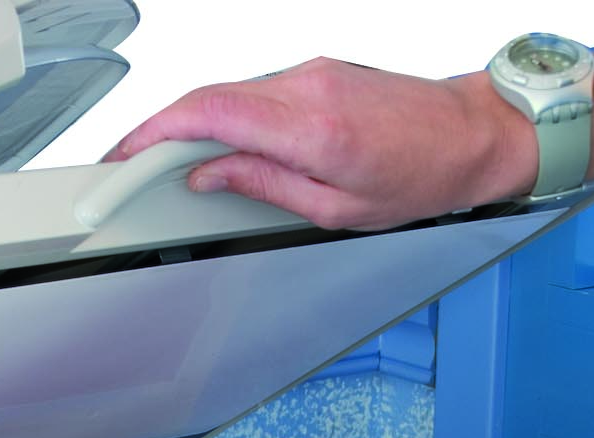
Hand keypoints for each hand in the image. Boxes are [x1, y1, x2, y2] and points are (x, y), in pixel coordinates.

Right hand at [104, 59, 536, 230]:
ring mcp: (309, 72)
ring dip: (194, 127)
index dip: (152, 134)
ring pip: (229, 94)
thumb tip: (210, 176)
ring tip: (172, 168)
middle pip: (208, 100)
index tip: (121, 159)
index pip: (209, 115)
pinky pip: (255, 93)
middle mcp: (306, 87)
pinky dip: (226, 119)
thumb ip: (265, 187)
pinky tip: (220, 148)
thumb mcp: (336, 209)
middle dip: (158, 134)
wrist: (472, 136)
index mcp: (312, 128)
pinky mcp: (315, 71)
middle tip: (127, 172)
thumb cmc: (422, 177)